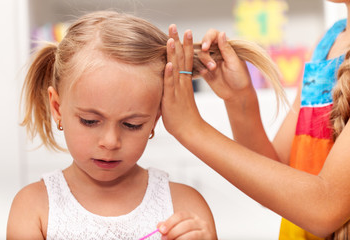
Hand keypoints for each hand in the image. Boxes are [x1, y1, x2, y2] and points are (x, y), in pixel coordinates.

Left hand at [157, 211, 213, 239]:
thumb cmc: (192, 236)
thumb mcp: (180, 229)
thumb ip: (171, 227)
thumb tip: (159, 226)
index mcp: (191, 216)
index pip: (180, 215)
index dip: (169, 222)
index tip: (161, 229)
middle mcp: (200, 222)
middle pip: (185, 224)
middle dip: (173, 232)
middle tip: (164, 238)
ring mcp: (205, 231)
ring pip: (192, 234)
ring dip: (179, 239)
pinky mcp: (209, 238)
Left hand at [161, 24, 203, 138]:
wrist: (191, 130)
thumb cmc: (183, 116)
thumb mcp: (179, 97)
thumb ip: (173, 87)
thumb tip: (165, 81)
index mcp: (184, 81)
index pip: (184, 58)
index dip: (183, 44)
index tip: (181, 32)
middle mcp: (182, 82)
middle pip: (181, 58)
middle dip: (178, 41)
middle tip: (176, 26)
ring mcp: (178, 90)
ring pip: (176, 68)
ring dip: (174, 52)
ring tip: (172, 38)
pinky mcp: (172, 99)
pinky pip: (171, 84)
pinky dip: (170, 73)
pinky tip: (169, 63)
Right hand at [198, 29, 252, 101]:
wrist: (237, 94)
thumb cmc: (240, 78)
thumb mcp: (234, 62)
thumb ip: (226, 49)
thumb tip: (221, 33)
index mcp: (226, 46)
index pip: (213, 35)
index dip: (207, 38)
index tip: (206, 47)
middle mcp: (216, 51)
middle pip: (203, 44)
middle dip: (205, 53)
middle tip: (211, 65)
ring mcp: (210, 61)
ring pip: (199, 55)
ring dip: (203, 62)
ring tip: (211, 70)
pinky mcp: (204, 71)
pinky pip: (196, 66)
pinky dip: (198, 68)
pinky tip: (204, 73)